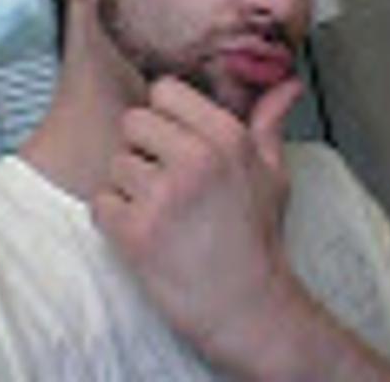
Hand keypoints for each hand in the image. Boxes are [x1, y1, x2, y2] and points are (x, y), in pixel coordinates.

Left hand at [92, 75, 303, 370]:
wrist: (247, 306)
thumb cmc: (258, 237)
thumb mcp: (274, 173)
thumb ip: (270, 121)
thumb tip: (289, 83)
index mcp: (227, 137)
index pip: (163, 90)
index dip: (163, 114)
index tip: (172, 139)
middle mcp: (195, 159)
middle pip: (132, 121)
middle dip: (142, 147)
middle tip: (163, 176)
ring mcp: (163, 196)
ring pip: (115, 163)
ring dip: (129, 186)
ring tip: (159, 210)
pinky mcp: (136, 233)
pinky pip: (100, 202)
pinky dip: (114, 217)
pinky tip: (143, 231)